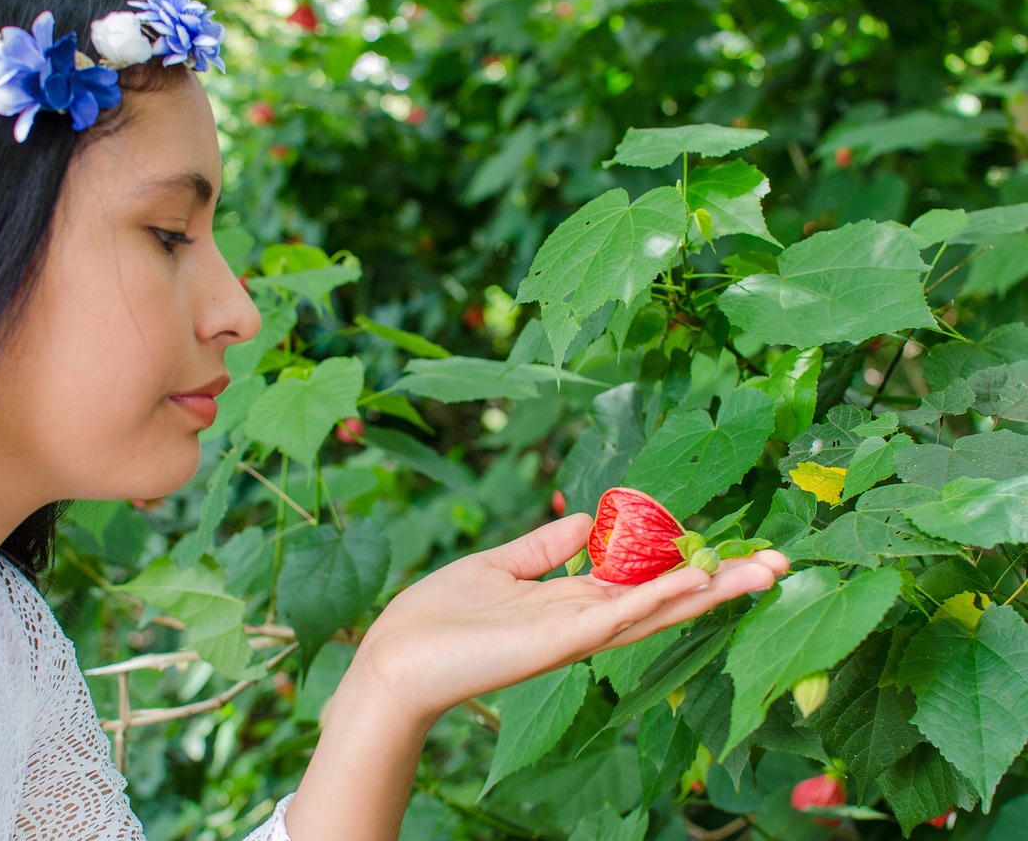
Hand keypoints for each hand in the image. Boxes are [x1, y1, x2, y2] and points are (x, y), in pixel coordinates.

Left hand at [349, 513, 787, 724]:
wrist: (396, 659)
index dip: (686, 563)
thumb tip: (586, 517)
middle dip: (721, 582)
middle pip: (665, 600)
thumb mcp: (499, 566)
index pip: (643, 581)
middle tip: (781, 562)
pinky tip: (697, 580)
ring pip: (657, 610)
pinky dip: (660, 598)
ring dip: (710, 590)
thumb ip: (543, 546)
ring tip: (765, 568)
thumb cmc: (438, 617)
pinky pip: (619, 616)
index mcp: (571, 603)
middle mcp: (584, 622)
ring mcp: (576, 634)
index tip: (732, 544)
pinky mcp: (559, 641)